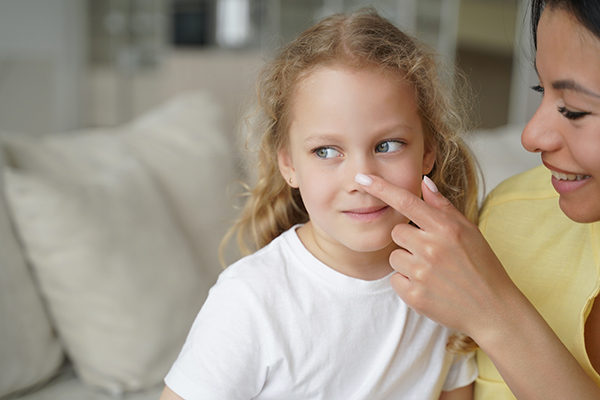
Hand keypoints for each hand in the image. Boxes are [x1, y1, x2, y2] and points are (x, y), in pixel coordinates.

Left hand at [356, 174, 518, 340]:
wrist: (493, 310)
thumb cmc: (482, 266)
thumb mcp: (470, 231)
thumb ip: (443, 206)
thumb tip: (424, 182)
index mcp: (446, 228)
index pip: (406, 201)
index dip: (381, 188)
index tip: (362, 178)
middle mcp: (431, 248)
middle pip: (396, 232)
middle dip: (408, 240)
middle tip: (431, 253)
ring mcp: (422, 273)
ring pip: (394, 257)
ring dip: (407, 263)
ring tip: (433, 272)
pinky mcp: (414, 296)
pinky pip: (395, 280)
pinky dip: (407, 283)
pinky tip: (429, 287)